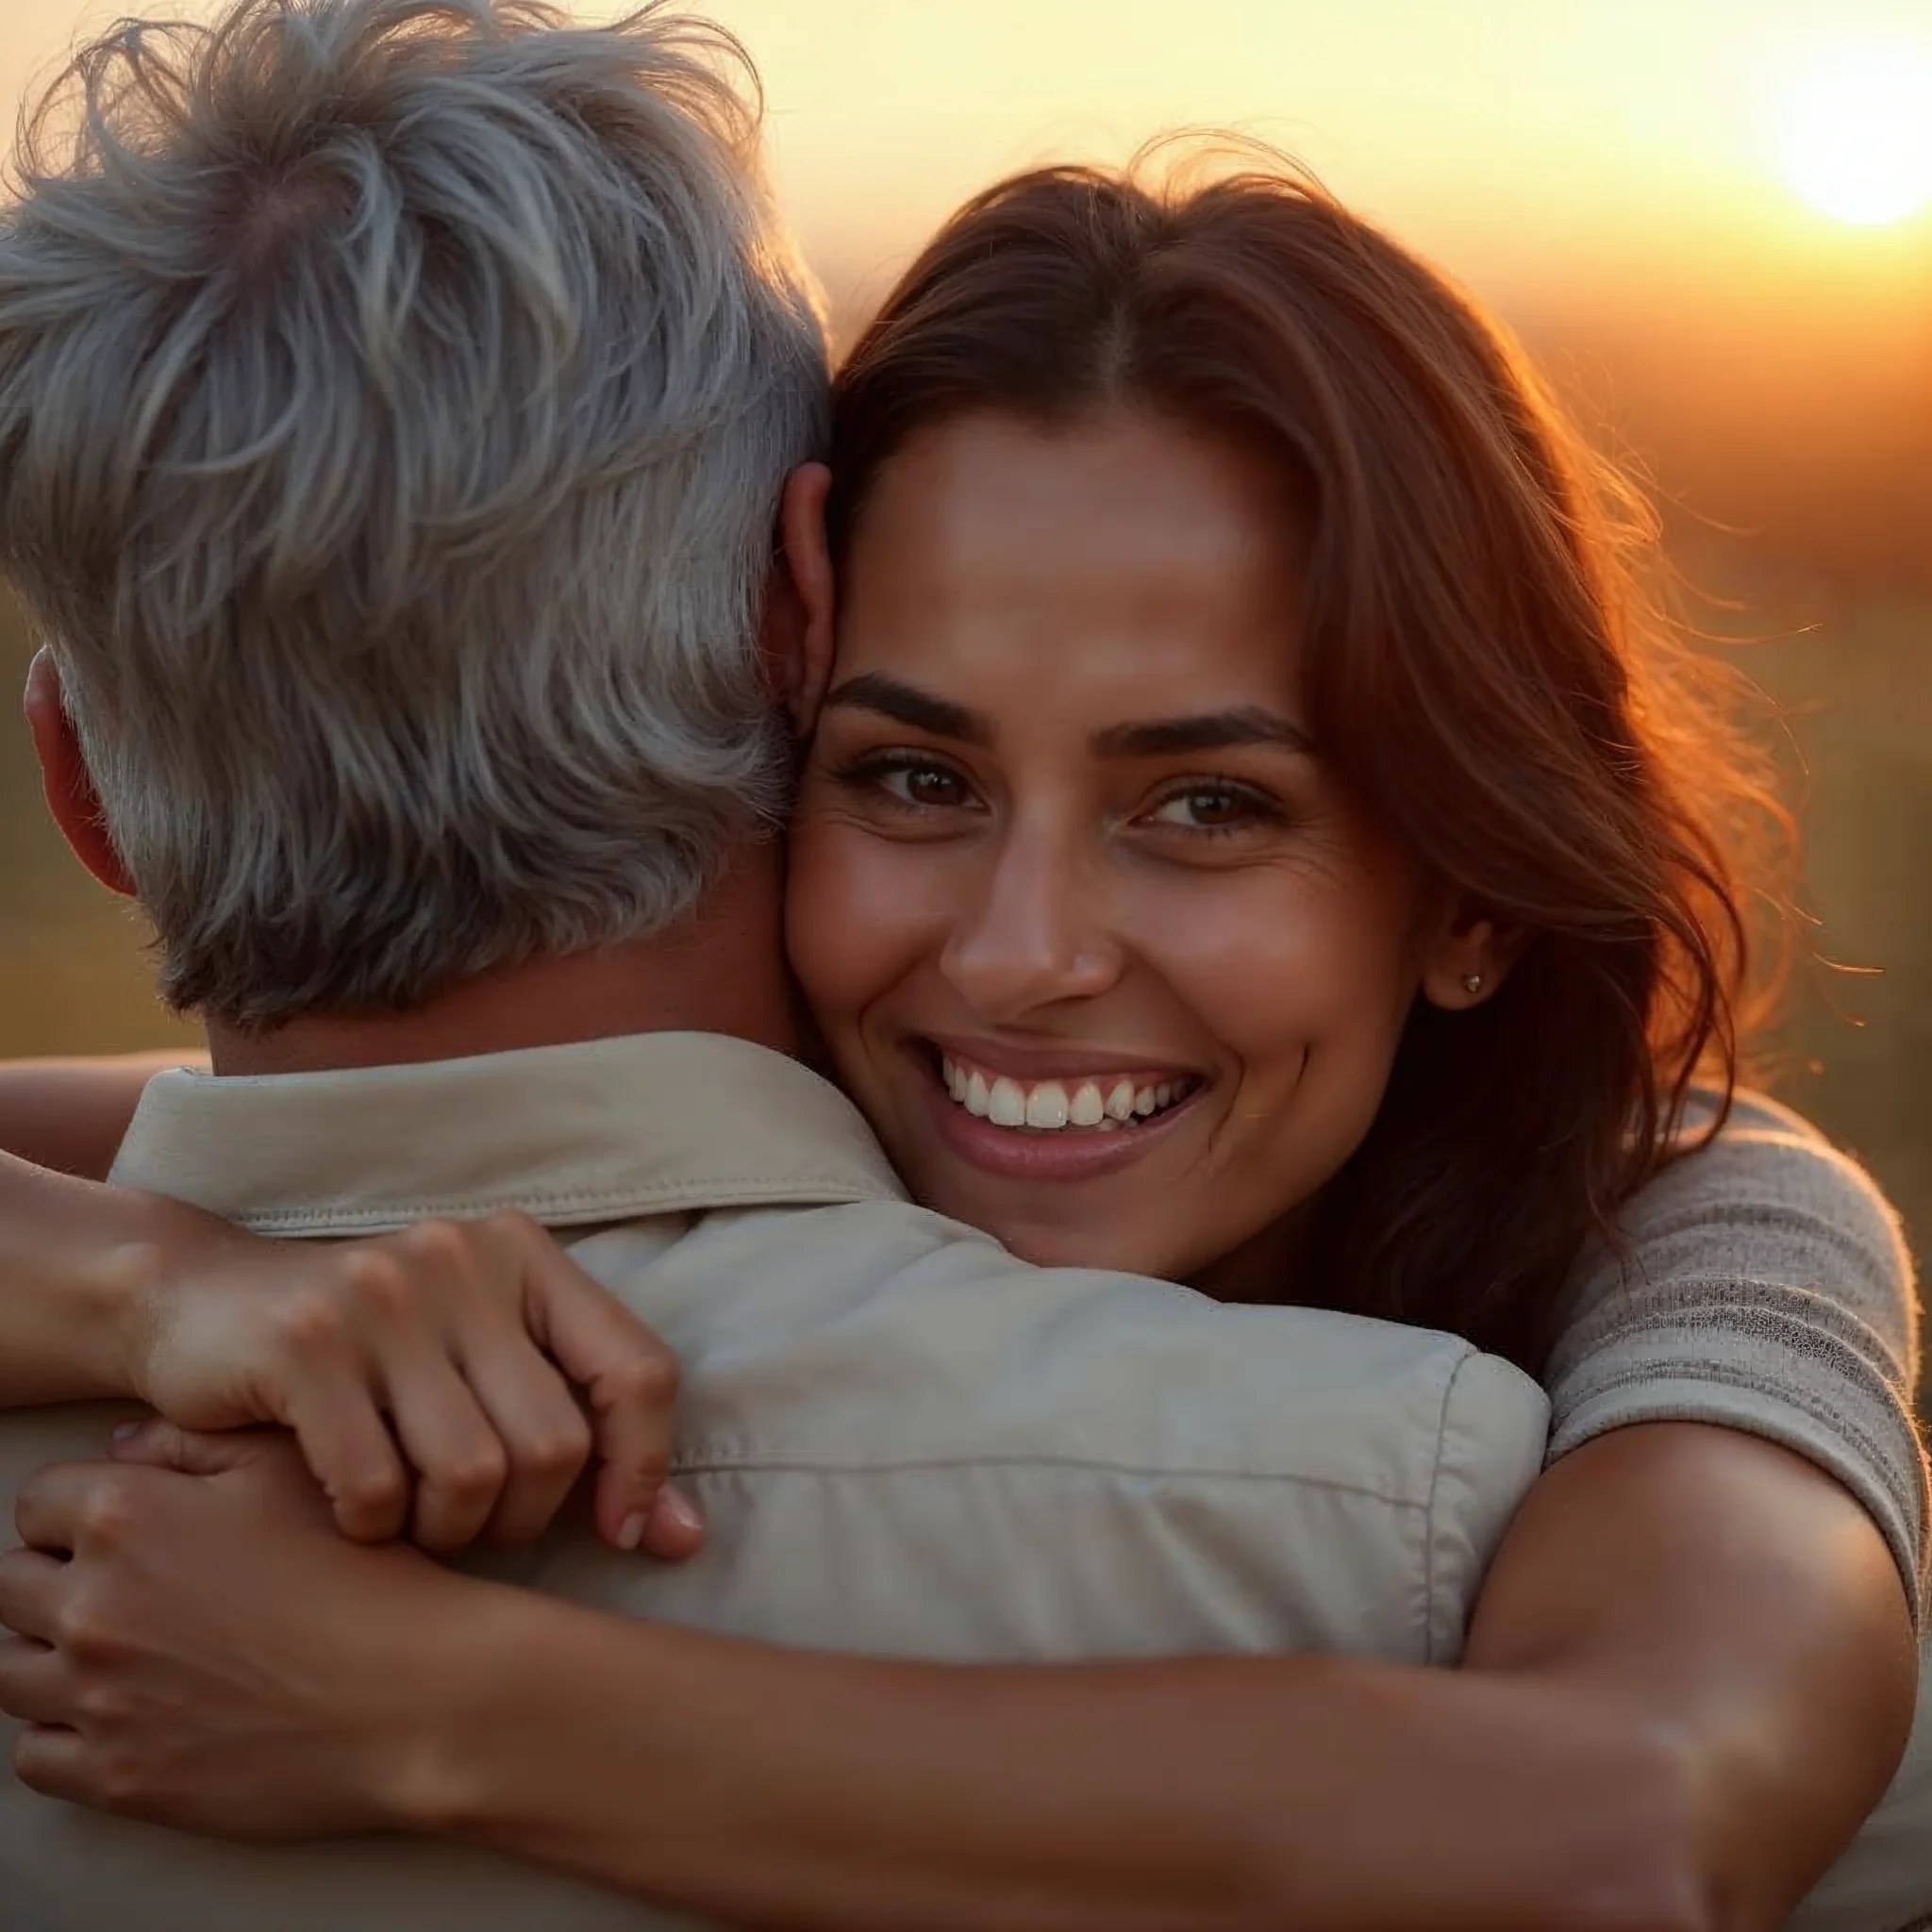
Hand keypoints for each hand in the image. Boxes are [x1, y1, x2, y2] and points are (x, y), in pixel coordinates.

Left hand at [0, 1426, 490, 1838]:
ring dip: (53, 1657)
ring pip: (10, 1673)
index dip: (79, 1506)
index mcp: (129, 1515)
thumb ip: (193, 1444)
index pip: (38, 1502)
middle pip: (11, 1586)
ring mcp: (98, 1696)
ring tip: (121, 1651)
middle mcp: (94, 1604)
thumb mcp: (291, 1472)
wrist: (412, 1694)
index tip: (118, 1524)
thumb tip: (125, 1448)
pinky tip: (122, 1710)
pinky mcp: (116, 1775)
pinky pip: (34, 1756)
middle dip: (56, 1578)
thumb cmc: (365, 1573)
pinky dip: (64, 1733)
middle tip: (123, 1586)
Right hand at [124, 1206, 700, 1554]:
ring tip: (417, 1519)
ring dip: (449, 1531)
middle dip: (526, 1519)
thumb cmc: (368, 1354)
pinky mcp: (304, 1344)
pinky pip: (379, 1487)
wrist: (195, 1301)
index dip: (643, 1469)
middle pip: (556, 1443)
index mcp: (525, 1254)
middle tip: (479, 1526)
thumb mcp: (482, 1364)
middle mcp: (464, 1260)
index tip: (620, 1533)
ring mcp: (382, 1296)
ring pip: (474, 1474)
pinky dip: (374, 1528)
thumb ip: (587, 1436)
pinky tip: (351, 1513)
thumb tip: (685, 1539)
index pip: (640, 1371)